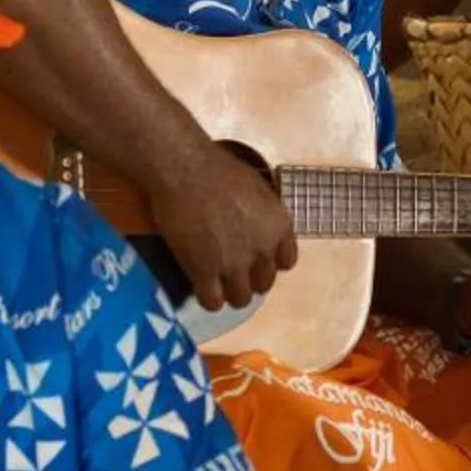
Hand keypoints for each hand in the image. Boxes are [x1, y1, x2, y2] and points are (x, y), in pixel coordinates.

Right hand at [148, 142, 297, 312]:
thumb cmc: (217, 169)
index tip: (255, 258)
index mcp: (278, 226)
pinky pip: (212, 301)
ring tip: (215, 281)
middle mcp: (262, 249)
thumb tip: (258, 229)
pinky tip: (200, 286)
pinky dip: (208, 298)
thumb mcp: (257, 189)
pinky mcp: (204, 271)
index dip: (269, 261)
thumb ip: (263, 216)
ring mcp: (233, 263)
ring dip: (229, 292)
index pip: (286, 262)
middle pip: (263, 284)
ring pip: (240, 299)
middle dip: (248, 279)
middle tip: (230, 269)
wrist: (184, 168)